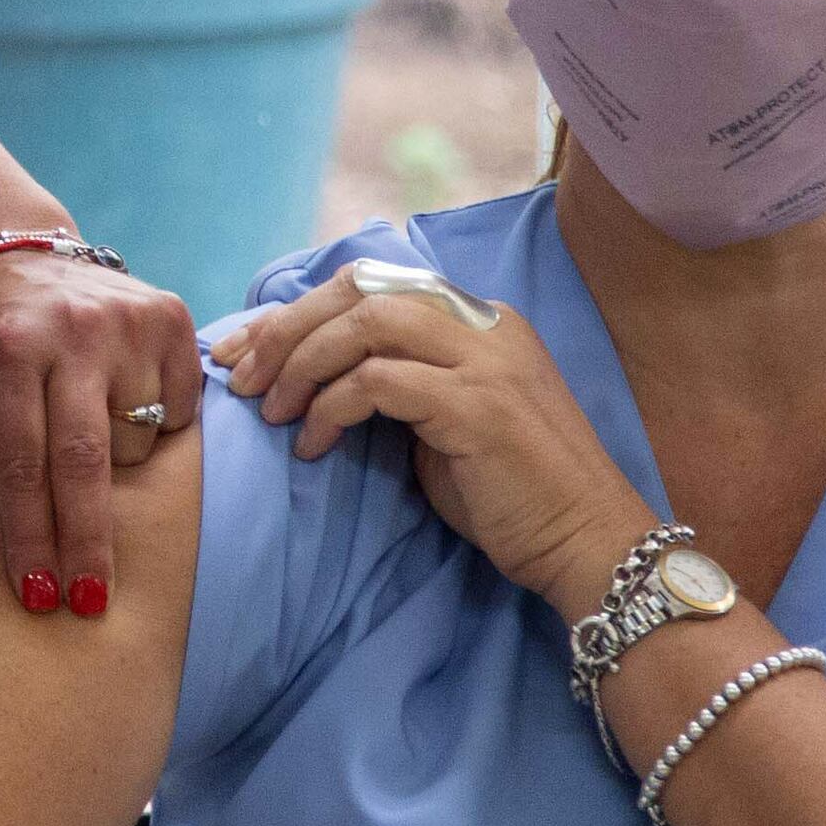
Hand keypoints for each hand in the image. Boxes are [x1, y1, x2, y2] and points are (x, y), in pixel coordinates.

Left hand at [0, 246, 203, 620]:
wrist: (11, 260)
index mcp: (4, 355)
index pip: (22, 465)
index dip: (33, 537)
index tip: (42, 597)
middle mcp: (68, 330)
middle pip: (86, 459)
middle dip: (87, 540)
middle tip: (90, 603)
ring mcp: (126, 320)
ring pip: (138, 440)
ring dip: (119, 477)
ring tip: (92, 463)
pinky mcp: (170, 316)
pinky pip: (177, 410)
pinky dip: (156, 432)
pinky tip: (125, 418)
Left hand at [210, 268, 646, 619]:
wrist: (586, 541)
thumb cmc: (512, 494)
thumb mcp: (445, 422)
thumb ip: (398, 385)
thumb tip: (316, 377)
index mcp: (476, 318)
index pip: (370, 283)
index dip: (298, 311)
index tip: (245, 351)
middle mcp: (483, 323)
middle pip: (359, 289)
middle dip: (285, 328)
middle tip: (239, 377)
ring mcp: (484, 359)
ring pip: (366, 324)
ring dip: (301, 364)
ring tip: (268, 411)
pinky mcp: (476, 405)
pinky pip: (378, 382)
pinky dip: (331, 408)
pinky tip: (311, 445)